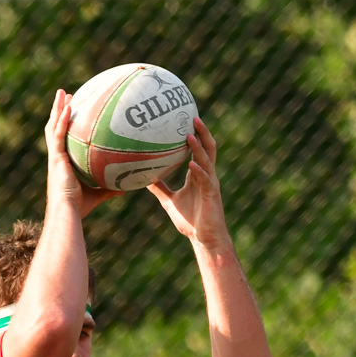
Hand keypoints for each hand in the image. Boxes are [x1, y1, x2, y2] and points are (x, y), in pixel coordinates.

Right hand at [44, 88, 118, 217]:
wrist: (68, 212)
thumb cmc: (81, 207)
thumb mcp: (99, 194)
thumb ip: (110, 188)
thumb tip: (125, 187)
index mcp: (63, 163)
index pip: (63, 139)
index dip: (64, 125)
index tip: (72, 111)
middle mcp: (57, 156)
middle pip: (55, 127)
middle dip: (59, 110)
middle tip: (65, 95)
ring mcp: (55, 156)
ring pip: (53, 126)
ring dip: (57, 108)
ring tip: (62, 92)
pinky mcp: (56, 157)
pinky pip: (59, 134)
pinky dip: (62, 119)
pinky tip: (68, 106)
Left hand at [147, 118, 227, 246]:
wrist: (205, 239)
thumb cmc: (190, 221)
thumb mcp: (169, 201)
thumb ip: (159, 188)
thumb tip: (143, 178)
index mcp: (199, 175)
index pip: (199, 150)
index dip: (196, 134)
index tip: (186, 119)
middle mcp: (207, 176)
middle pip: (208, 148)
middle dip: (203, 132)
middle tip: (193, 116)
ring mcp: (211, 184)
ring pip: (207, 160)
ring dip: (199, 148)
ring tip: (190, 135)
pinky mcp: (212, 195)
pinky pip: (205, 180)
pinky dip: (199, 171)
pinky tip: (191, 165)